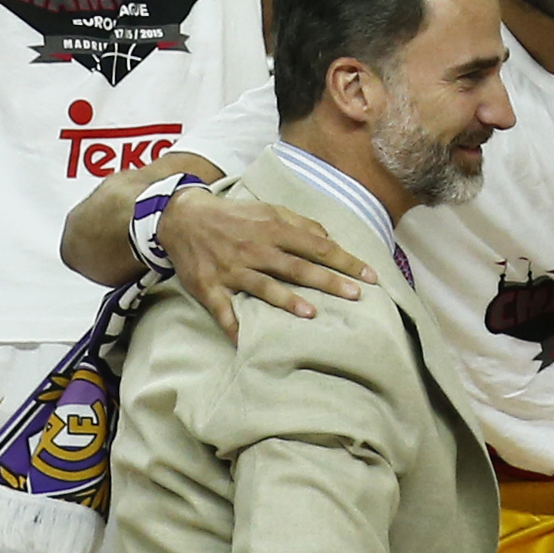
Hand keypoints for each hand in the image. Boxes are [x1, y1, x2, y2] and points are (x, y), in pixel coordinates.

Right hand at [160, 182, 379, 332]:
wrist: (184, 216)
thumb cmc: (234, 215)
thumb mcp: (268, 210)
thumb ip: (299, 223)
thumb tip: (327, 238)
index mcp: (273, 228)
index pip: (317, 246)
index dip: (345, 260)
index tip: (370, 276)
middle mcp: (256, 249)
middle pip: (297, 267)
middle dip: (328, 281)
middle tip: (355, 296)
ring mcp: (233, 269)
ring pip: (264, 286)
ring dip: (286, 300)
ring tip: (311, 313)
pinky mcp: (210, 285)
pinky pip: (223, 309)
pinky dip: (232, 325)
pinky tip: (243, 342)